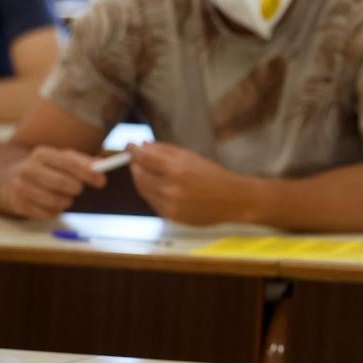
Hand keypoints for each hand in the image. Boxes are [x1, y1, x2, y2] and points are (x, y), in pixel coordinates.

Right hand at [0, 147, 106, 219]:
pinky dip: (54, 211)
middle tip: (77, 189)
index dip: (88, 173)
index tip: (102, 181)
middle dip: (76, 188)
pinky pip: (47, 214)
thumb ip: (82, 161)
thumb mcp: (60, 158)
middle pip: (63, 183)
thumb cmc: (44, 167)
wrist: (7, 178)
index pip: (69, 163)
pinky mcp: (18, 204)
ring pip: (56, 201)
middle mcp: (29, 169)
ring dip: (66, 201)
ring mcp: (21, 187)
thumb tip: (101, 166)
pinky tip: (49, 204)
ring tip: (63, 196)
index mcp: (42, 154)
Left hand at [129, 143, 245, 225]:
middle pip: (139, 174)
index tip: (130, 146)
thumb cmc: (214, 175)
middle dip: (135, 165)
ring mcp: (169, 204)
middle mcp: (170, 188)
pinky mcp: (170, 216)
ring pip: (143, 189)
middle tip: (137, 159)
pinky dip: (151, 192)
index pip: (144, 158)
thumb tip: (143, 145)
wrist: (233, 200)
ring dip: (141, 179)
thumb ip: (166, 151)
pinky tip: (159, 186)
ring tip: (145, 171)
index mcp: (177, 169)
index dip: (134, 150)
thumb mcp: (192, 157)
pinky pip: (152, 201)